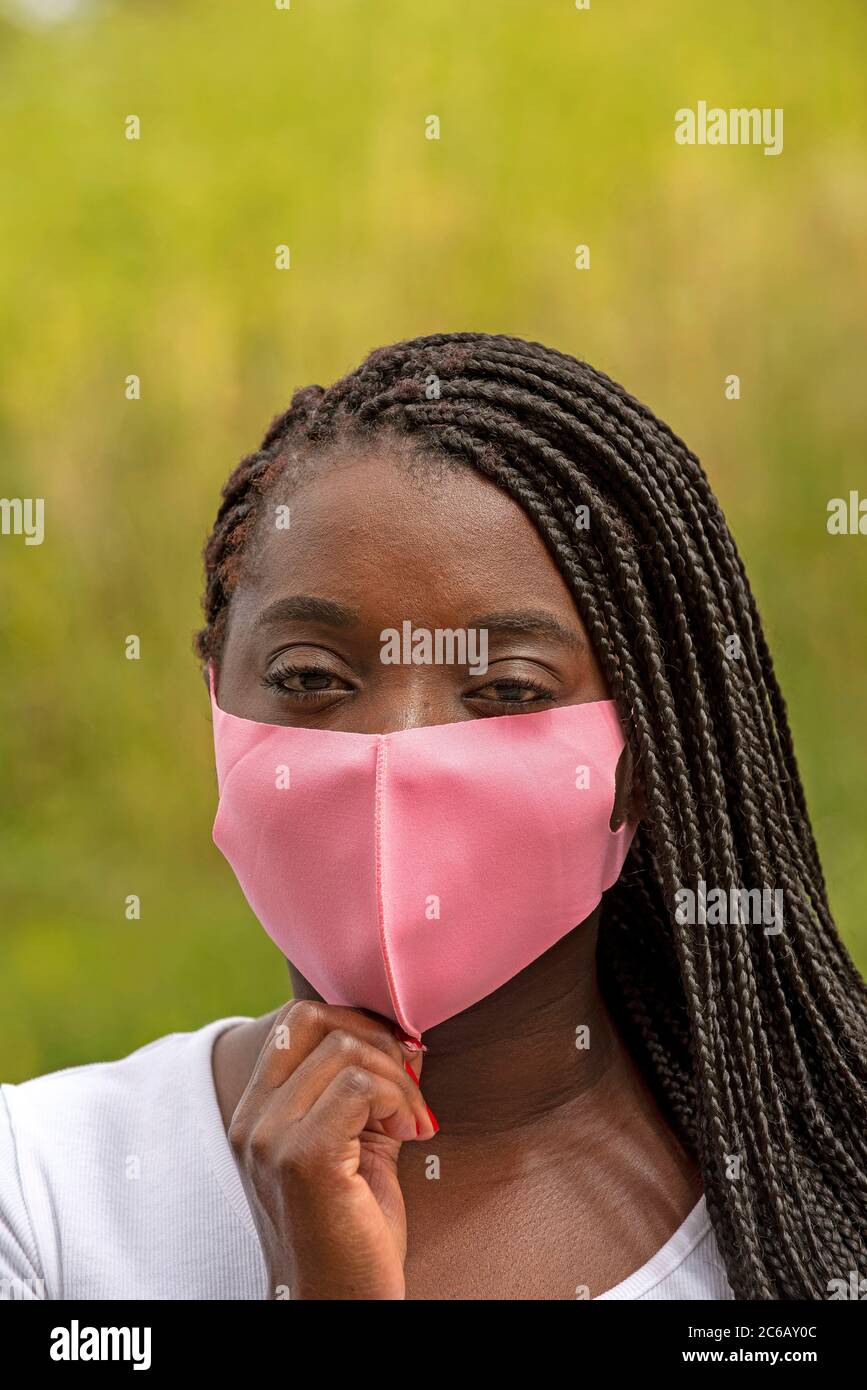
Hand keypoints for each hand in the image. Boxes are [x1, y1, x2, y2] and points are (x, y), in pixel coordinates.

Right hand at [228, 1000, 435, 1299]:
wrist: (345, 1305)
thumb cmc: (357, 1231)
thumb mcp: (359, 1143)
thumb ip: (369, 1090)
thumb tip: (405, 1037)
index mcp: (256, 1113)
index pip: (297, 1019)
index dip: (356, 1023)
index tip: (396, 1063)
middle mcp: (252, 1121)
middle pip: (319, 1020)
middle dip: (379, 1042)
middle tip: (408, 1090)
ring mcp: (271, 1138)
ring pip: (346, 1050)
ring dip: (399, 1079)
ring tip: (412, 1121)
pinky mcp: (302, 1158)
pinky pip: (359, 1086)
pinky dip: (398, 1098)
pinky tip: (411, 1132)